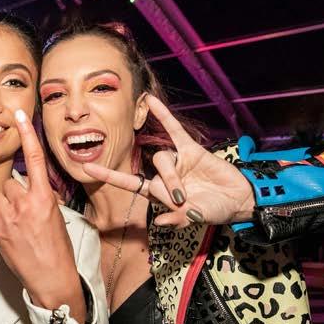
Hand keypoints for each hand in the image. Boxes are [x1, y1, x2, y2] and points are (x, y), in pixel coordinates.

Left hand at [0, 110, 85, 322]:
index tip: (19, 115)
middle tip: (25, 213)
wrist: (53, 277)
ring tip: (13, 221)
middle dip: (14, 192)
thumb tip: (30, 190)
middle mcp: (25, 204)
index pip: (36, 158)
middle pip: (9, 181)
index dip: (27, 134)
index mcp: (45, 197)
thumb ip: (41, 198)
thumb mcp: (57, 216)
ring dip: (1, 203)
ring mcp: (9, 218)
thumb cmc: (58, 249)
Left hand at [83, 95, 255, 227]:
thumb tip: (160, 221)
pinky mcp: (192, 150)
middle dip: (167, 191)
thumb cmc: (216, 210)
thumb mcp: (196, 219)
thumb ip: (179, 220)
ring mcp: (177, 162)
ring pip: (163, 160)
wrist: (239, 198)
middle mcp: (164, 177)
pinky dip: (163, 116)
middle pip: (152, 176)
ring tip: (187, 194)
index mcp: (159, 194)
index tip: (85, 167)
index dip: (108, 175)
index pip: (128, 183)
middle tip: (183, 202)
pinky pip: (174, 130)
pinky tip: (150, 101)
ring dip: (173, 177)